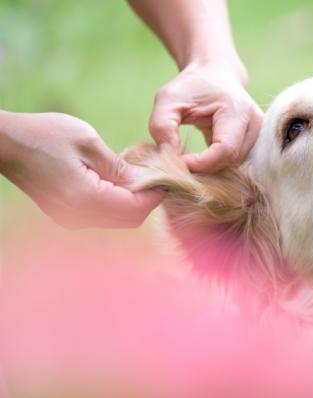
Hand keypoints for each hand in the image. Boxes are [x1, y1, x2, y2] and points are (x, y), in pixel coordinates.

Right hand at [0, 112, 163, 227]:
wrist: (4, 142)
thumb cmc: (44, 135)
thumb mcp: (89, 144)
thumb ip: (122, 167)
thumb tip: (151, 181)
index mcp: (86, 200)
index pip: (137, 209)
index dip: (157, 193)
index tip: (167, 173)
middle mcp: (79, 217)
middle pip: (130, 219)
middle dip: (148, 198)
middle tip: (156, 171)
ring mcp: (72, 218)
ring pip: (119, 218)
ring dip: (134, 199)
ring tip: (137, 170)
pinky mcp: (67, 213)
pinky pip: (103, 213)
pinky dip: (118, 199)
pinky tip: (117, 177)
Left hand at [149, 62, 262, 171]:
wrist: (216, 75)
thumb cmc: (191, 86)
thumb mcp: (168, 99)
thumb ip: (162, 126)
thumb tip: (169, 157)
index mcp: (237, 110)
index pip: (225, 149)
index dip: (201, 163)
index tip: (178, 161)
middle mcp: (255, 125)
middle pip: (230, 161)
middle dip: (203, 168)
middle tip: (179, 162)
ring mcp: (258, 136)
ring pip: (234, 166)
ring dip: (210, 169)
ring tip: (190, 159)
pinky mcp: (254, 144)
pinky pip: (236, 164)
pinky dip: (216, 166)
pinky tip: (201, 159)